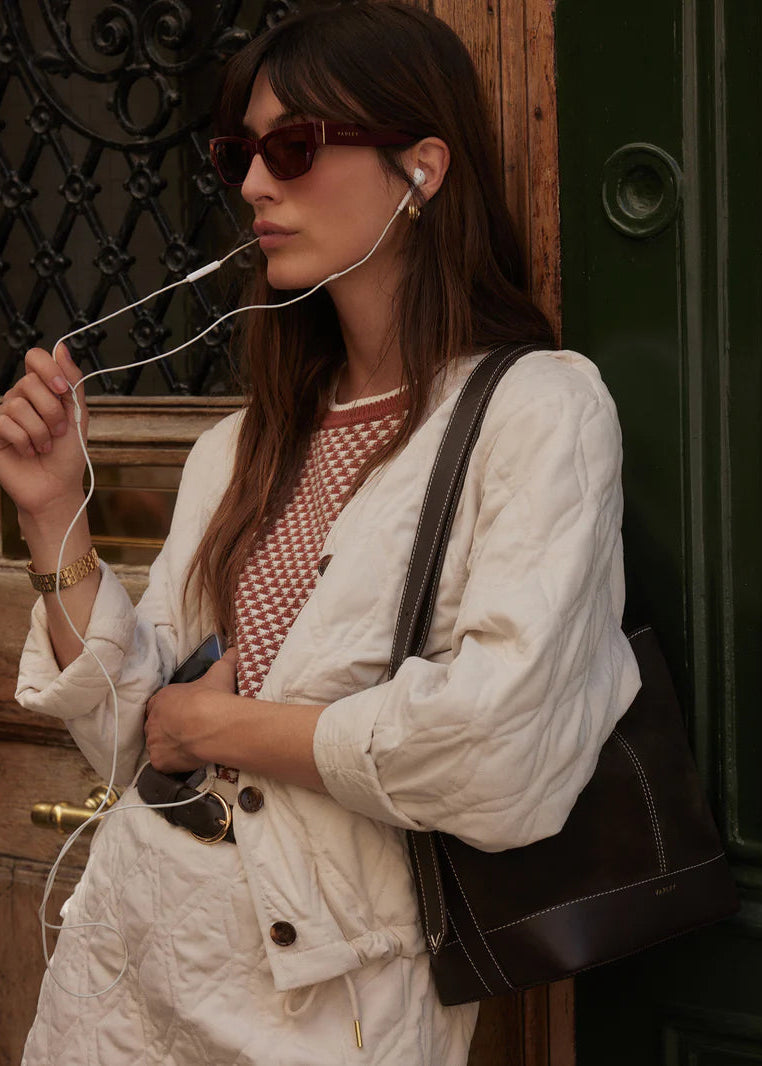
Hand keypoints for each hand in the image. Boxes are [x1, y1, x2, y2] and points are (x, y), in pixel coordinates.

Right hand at [0, 346, 87, 519]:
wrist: (57, 487)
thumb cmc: (67, 454)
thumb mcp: (78, 414)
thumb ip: (72, 381)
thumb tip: (61, 347)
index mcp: (41, 389)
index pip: (35, 358)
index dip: (48, 369)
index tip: (62, 390)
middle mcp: (20, 398)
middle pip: (29, 383)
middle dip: (52, 411)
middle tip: (59, 431)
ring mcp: (4, 414)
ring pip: (18, 405)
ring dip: (40, 431)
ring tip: (45, 446)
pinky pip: (5, 423)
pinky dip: (24, 441)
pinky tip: (29, 451)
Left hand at [144, 648, 237, 772]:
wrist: (211, 723)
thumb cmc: (212, 697)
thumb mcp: (220, 673)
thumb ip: (227, 660)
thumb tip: (236, 649)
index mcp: (162, 698)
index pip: (158, 705)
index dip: (170, 711)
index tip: (183, 716)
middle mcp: (153, 720)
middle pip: (156, 726)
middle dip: (169, 729)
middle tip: (190, 733)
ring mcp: (154, 742)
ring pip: (159, 746)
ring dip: (170, 747)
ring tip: (190, 748)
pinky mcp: (159, 760)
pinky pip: (162, 763)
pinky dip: (172, 763)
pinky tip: (186, 761)